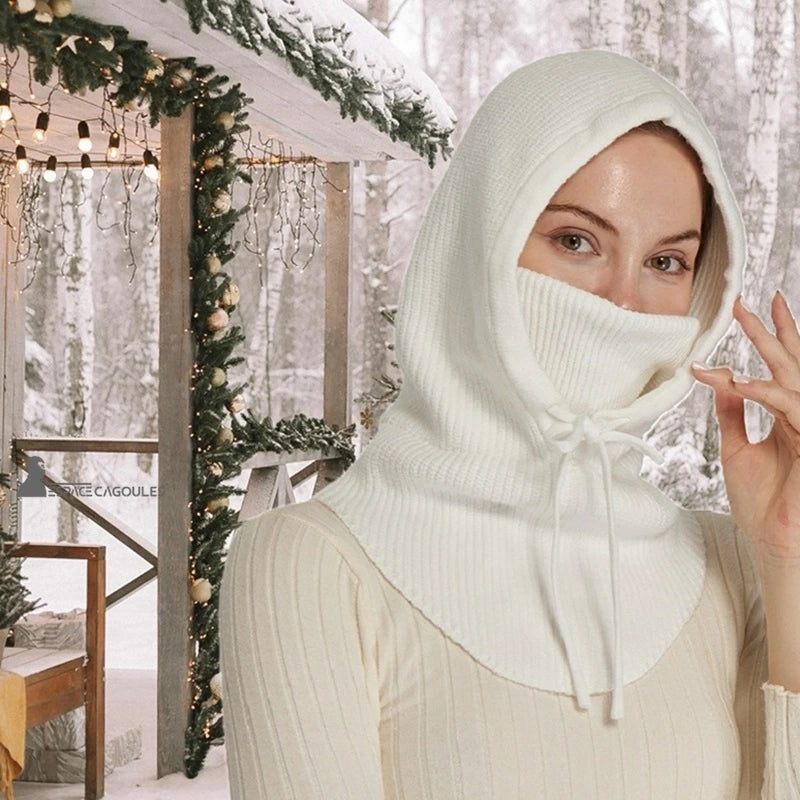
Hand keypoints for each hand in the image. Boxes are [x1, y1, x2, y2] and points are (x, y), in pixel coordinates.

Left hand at [691, 294, 799, 557]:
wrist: (775, 543)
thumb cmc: (762, 503)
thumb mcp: (737, 449)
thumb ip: (731, 414)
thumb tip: (718, 382)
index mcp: (790, 418)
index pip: (783, 369)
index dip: (773, 337)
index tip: (753, 307)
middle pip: (792, 365)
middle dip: (772, 331)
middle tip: (748, 301)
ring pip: (794, 379)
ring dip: (768, 349)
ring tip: (743, 321)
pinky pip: (791, 410)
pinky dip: (765, 393)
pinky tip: (739, 382)